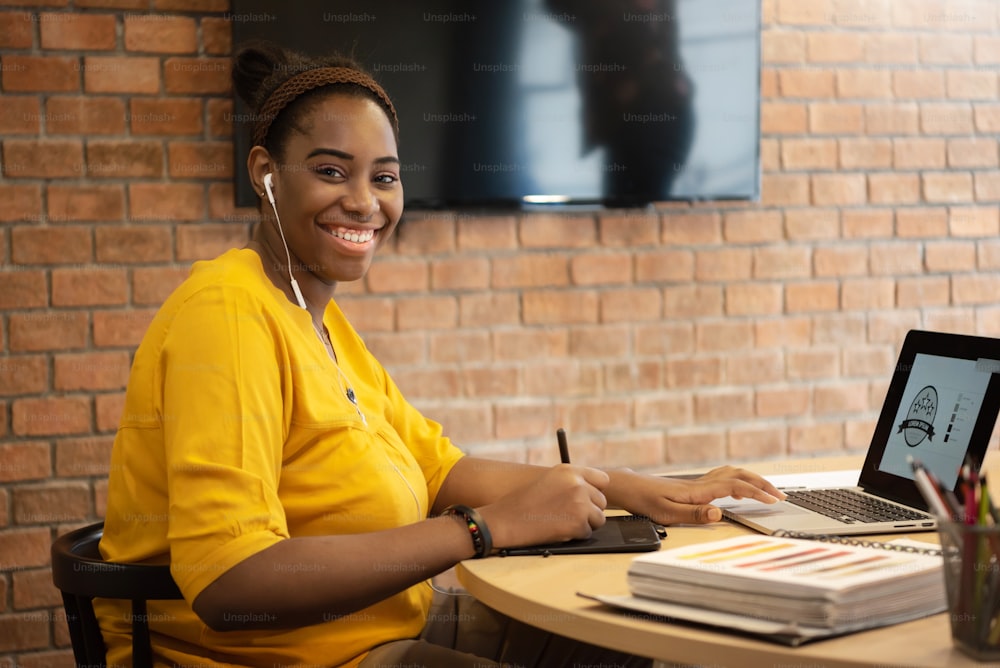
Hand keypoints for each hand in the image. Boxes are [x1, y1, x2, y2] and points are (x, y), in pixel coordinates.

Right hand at [477, 464, 608, 548]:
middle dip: (589, 510)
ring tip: (561, 522)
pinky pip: (587, 533)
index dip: (595, 491)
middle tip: (567, 515)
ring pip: (598, 518)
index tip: (587, 499)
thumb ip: (570, 483)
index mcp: (569, 470)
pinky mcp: (578, 523)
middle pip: (601, 501)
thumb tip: (593, 493)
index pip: (602, 479)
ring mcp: (580, 503)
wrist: (504, 521)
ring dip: (584, 524)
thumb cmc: (522, 503)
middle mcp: (578, 483)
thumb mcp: (548, 481)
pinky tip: (557, 530)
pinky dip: (575, 536)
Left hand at [606, 466, 785, 525]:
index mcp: (699, 490)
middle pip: (738, 476)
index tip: (774, 500)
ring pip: (732, 473)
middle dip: (762, 484)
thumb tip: (719, 514)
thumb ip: (693, 514)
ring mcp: (697, 482)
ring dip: (752, 479)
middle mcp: (701, 483)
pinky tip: (739, 488)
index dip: (757, 492)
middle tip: (781, 495)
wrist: (627, 487)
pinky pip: (722, 476)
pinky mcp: (693, 484)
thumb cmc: (644, 501)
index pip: (735, 487)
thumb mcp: (666, 513)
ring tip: (768, 490)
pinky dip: (738, 479)